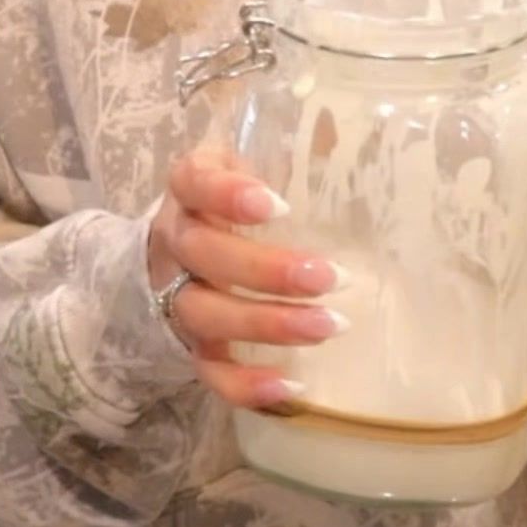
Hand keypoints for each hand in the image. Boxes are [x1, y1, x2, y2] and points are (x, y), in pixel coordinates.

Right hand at [148, 146, 345, 410]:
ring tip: (330, 326)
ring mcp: (177, 295)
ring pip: (209, 315)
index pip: (195, 182)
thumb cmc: (232, 193)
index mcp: (189, 188)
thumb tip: (350, 139)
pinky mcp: (190, 343)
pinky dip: (246, 385)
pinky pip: (209, 371)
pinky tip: (293, 387)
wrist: (178, 241)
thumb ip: (284, 151)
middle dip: (268, 270)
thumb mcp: (248, 159)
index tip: (277, 203)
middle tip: (329, 276)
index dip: (230, 195)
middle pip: (207, 257)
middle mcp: (176, 241)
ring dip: (269, 324)